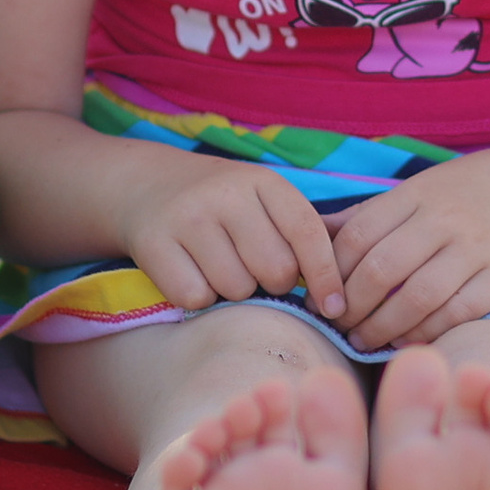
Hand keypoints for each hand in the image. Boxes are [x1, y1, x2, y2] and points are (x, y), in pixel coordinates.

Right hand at [121, 154, 347, 320]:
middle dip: (274, 284)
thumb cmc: (223, 206)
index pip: (308, 232)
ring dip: (234, 291)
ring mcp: (189, 216)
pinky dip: (199, 297)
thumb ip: (302, 234)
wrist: (148, 186)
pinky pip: (196, 297)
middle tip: (256, 271)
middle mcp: (227, 194)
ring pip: (237, 288)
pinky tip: (192, 273)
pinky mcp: (155, 244)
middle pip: (277, 270)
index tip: (336, 308)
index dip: (328, 275)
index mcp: (264, 182)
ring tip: (221, 267)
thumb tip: (342, 292)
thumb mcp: (263, 201)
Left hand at [328, 154, 489, 350]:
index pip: (358, 235)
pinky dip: (425, 333)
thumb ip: (367, 216)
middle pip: (381, 269)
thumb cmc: (467, 194)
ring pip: (416, 297)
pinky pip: (457, 313)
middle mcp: (443, 219)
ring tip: (363, 341)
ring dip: (382, 327)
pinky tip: (406, 341)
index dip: (331, 273)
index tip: (320, 300)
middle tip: (338, 327)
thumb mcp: (417, 191)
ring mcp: (475, 248)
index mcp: (416, 195)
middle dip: (351, 307)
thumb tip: (309, 235)